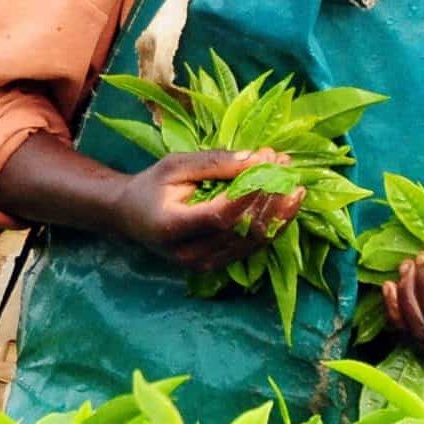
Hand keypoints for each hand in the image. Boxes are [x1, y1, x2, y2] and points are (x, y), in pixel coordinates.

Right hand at [107, 149, 304, 273]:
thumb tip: (257, 158)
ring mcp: (205, 264)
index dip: (250, 193)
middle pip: (242, 230)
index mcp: (172, 227)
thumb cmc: (151, 186)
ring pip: (253, 241)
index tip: (271, 164)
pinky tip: (284, 202)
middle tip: (285, 165)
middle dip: (270, 196)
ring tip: (292, 181)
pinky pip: (251, 246)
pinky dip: (271, 223)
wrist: (131, 217)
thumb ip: (214, 163)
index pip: (220, 215)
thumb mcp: (175, 165)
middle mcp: (189, 254)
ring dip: (278, 211)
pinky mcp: (216, 265)